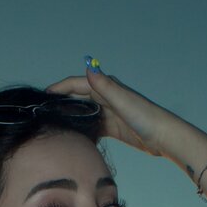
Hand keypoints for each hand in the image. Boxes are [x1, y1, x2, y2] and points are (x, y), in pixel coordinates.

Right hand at [45, 65, 177, 157]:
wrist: (163, 137)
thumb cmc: (145, 117)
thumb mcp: (123, 101)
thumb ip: (105, 86)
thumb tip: (88, 67)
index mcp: (107, 87)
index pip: (77, 84)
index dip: (60, 88)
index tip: (44, 95)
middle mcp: (107, 97)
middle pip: (78, 98)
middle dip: (62, 102)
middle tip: (45, 112)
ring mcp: (109, 112)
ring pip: (84, 113)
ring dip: (72, 118)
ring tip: (56, 126)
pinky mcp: (113, 127)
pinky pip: (93, 127)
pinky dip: (84, 131)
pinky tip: (75, 139)